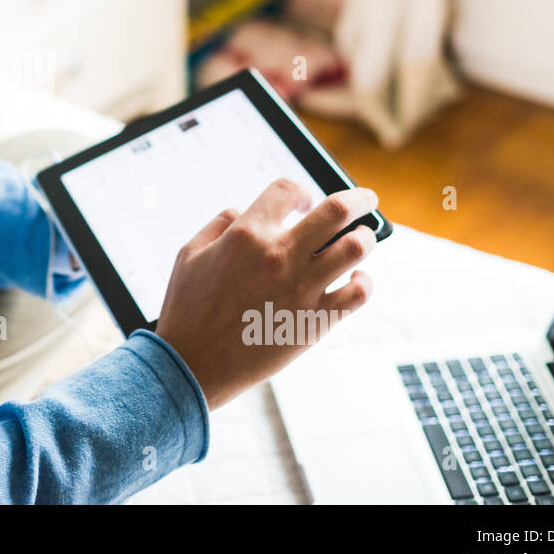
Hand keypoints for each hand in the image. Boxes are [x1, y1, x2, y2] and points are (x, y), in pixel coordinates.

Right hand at [154, 178, 378, 411]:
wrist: (194, 363)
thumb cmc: (187, 309)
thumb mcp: (189, 253)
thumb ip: (220, 223)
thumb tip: (245, 210)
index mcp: (247, 235)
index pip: (288, 190)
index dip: (300, 190)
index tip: (303, 200)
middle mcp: (279, 255)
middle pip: (337, 210)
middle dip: (358, 199)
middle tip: (365, 199)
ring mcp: (302, 288)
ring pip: (356, 247)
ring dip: (366, 237)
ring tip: (364, 238)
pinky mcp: (315, 321)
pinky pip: (358, 294)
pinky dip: (364, 282)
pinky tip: (357, 279)